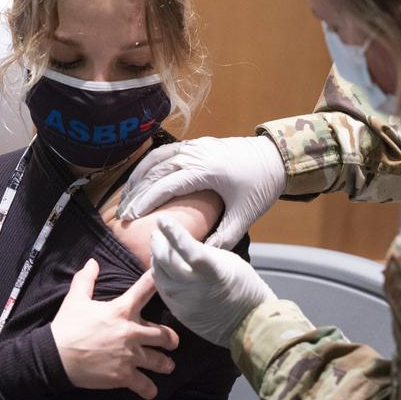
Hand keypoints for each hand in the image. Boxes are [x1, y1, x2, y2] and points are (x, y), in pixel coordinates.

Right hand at [51, 259, 178, 399]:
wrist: (55, 357)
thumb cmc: (67, 326)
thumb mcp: (75, 299)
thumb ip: (86, 280)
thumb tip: (92, 262)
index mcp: (122, 310)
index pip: (145, 289)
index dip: (158, 280)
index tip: (168, 276)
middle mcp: (131, 332)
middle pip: (163, 335)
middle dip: (171, 339)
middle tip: (173, 342)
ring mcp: (130, 356)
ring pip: (159, 361)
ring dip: (165, 364)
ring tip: (168, 366)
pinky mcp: (123, 376)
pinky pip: (143, 385)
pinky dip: (149, 389)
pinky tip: (151, 390)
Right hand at [119, 136, 286, 249]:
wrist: (277, 157)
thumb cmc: (262, 185)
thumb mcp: (245, 215)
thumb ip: (224, 237)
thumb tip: (202, 255)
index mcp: (207, 170)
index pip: (167, 184)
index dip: (147, 201)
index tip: (132, 217)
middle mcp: (197, 154)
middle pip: (156, 170)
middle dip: (137, 192)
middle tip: (123, 214)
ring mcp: (197, 145)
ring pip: (157, 157)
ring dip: (139, 176)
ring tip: (128, 197)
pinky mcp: (198, 143)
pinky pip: (167, 150)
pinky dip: (151, 164)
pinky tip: (144, 178)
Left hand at [150, 216, 276, 346]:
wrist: (247, 323)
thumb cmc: (243, 286)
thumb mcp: (229, 261)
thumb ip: (203, 251)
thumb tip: (181, 242)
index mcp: (212, 271)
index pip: (188, 248)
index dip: (173, 232)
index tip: (162, 218)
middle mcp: (194, 287)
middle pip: (166, 259)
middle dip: (159, 242)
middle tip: (157, 232)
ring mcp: (184, 301)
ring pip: (158, 274)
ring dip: (156, 258)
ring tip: (158, 247)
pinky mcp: (178, 312)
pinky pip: (162, 289)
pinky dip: (159, 274)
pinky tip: (161, 267)